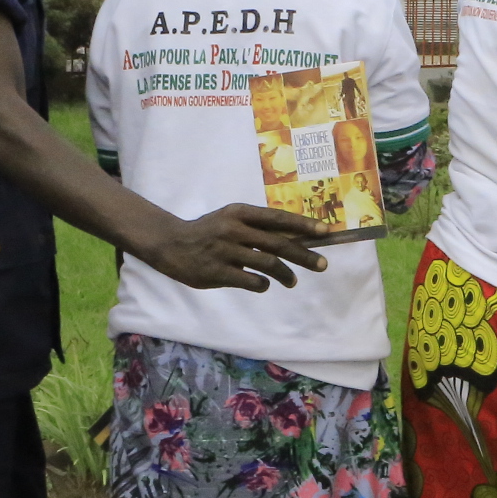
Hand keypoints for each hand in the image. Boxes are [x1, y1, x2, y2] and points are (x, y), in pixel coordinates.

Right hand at [133, 203, 329, 291]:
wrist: (171, 243)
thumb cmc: (208, 231)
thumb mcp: (231, 219)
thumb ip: (259, 227)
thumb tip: (296, 236)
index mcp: (239, 213)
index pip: (278, 218)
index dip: (303, 225)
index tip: (325, 233)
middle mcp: (234, 229)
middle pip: (278, 242)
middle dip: (304, 255)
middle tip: (323, 264)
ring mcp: (225, 251)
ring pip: (267, 263)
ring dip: (286, 273)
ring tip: (293, 281)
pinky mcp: (217, 271)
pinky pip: (250, 280)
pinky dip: (262, 284)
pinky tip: (265, 284)